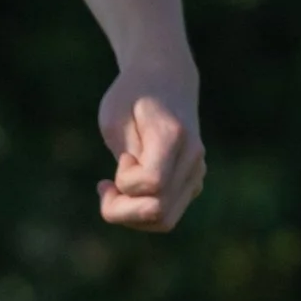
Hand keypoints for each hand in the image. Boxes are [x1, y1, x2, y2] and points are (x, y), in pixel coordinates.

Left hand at [96, 71, 204, 231]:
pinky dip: (139, 212)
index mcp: (173, 136)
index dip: (125, 180)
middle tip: (104, 186)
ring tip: (113, 191)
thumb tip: (132, 193)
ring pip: (164, 221)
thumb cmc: (132, 96)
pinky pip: (166, 216)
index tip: (122, 157)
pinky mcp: (192, 183)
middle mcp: (192, 158)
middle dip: (121, 210)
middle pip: (159, 212)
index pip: (152, 184)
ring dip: (130, 216)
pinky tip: (127, 190)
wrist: (166, 79)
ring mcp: (196, 173)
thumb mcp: (115, 117)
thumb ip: (125, 155)